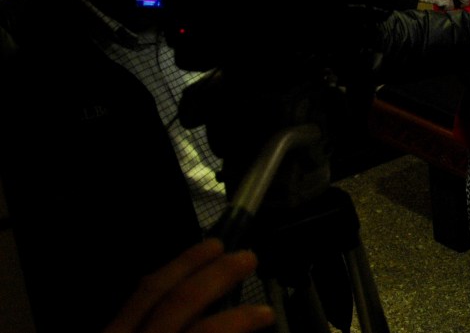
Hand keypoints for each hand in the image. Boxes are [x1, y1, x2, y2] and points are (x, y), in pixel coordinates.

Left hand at [103, 239, 273, 332]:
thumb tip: (237, 327)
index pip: (205, 331)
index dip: (239, 319)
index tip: (267, 312)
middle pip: (177, 299)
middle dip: (217, 274)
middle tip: (248, 257)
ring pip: (149, 289)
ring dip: (186, 263)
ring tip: (214, 246)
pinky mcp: (102, 332)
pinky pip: (132, 298)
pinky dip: (158, 280)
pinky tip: (174, 273)